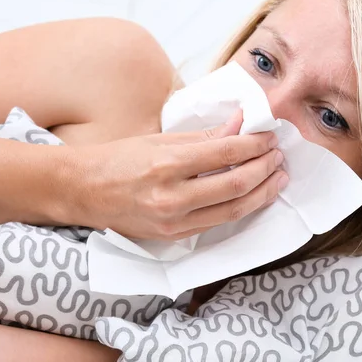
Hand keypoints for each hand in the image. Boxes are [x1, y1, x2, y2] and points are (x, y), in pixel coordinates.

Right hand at [72, 112, 288, 239]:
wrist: (83, 191)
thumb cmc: (118, 159)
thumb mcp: (160, 139)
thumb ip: (204, 137)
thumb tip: (241, 125)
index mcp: (166, 164)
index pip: (226, 153)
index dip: (255, 145)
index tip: (269, 136)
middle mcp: (172, 197)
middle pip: (236, 185)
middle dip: (264, 169)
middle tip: (278, 156)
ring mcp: (174, 222)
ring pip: (233, 209)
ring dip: (262, 192)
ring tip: (277, 177)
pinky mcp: (174, 236)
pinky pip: (217, 222)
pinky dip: (240, 207)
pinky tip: (253, 194)